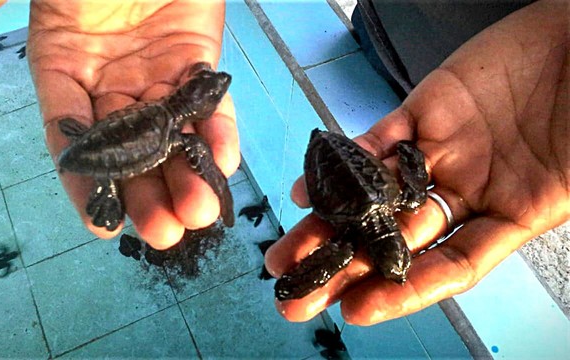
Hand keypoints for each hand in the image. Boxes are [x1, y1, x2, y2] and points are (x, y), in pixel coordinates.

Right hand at [28, 0, 238, 247]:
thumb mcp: (65, 9)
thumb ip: (67, 60)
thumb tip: (71, 127)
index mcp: (65, 69)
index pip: (72, 138)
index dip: (86, 184)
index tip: (103, 225)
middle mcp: (111, 81)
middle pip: (128, 149)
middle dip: (146, 193)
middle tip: (165, 232)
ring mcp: (157, 74)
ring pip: (170, 136)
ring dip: (186, 176)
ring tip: (198, 213)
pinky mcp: (198, 62)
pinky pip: (210, 104)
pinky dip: (217, 132)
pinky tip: (223, 162)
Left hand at [266, 0, 567, 323]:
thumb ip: (544, 206)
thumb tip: (491, 250)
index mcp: (515, 211)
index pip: (450, 264)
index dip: (404, 291)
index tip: (358, 311)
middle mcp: (472, 185)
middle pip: (399, 236)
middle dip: (348, 266)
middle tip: (300, 294)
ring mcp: (445, 147)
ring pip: (377, 193)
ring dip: (331, 221)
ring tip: (289, 251)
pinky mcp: (426, 107)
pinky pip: (379, 139)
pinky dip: (344, 161)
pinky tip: (311, 186)